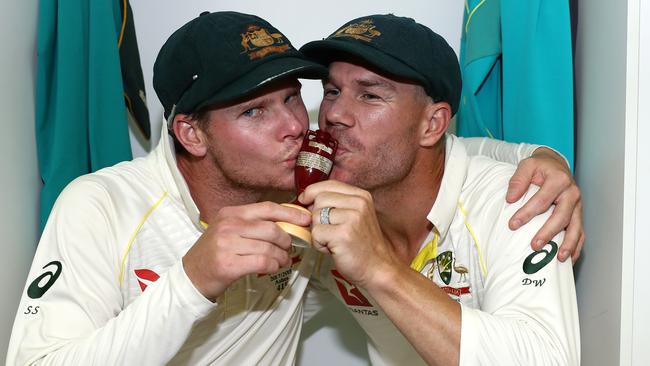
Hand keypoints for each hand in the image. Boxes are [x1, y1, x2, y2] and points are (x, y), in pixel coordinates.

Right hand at [182, 202, 310, 300]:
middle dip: (286, 240)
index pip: (267, 208)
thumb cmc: (216, 252)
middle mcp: (228, 225)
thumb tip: (287, 222)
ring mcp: (227, 244)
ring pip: (269, 247)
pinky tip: (272, 268)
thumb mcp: (230, 230)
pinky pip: (262, 262)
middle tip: (288, 249)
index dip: (290, 213)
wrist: (191, 275)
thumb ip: (253, 224)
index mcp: (231, 213)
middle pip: (271, 229)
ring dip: (281, 257)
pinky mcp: (228, 264)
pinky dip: (273, 266)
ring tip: (282, 261)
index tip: (305, 219)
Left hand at [299, 180, 397, 287]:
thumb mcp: (355, 216)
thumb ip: (336, 204)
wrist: (378, 269)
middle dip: (316, 216)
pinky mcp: (342, 234)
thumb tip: (307, 198)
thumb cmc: (362, 246)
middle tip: (329, 231)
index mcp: (361, 196)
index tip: (306, 201)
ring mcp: (351, 218)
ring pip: (315, 216)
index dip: (312, 192)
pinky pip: (315, 233)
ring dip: (318, 232)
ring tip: (333, 241)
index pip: (329, 184)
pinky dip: (319, 244)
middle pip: (319, 199)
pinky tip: (333, 249)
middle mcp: (358, 203)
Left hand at [507, 147, 583, 262]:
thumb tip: (510, 198)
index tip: (513, 224)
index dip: (527, 213)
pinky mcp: (578, 214)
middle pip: (561, 216)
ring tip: (559, 258)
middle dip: (548, 232)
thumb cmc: (540, 167)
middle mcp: (572, 193)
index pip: (542, 200)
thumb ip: (518, 180)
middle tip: (535, 246)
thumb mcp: (527, 165)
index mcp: (559, 180)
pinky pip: (580, 232)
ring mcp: (577, 205)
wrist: (555, 165)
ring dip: (568, 244)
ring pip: (575, 227)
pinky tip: (569, 259)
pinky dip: (576, 246)